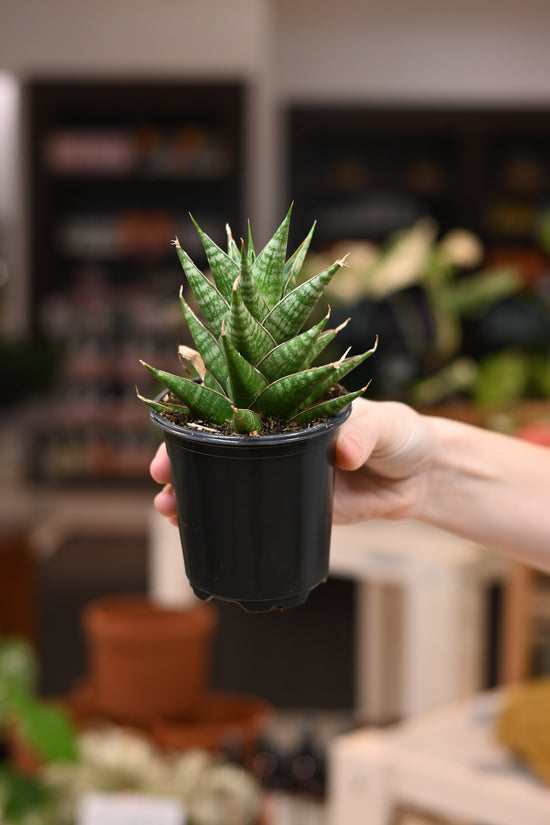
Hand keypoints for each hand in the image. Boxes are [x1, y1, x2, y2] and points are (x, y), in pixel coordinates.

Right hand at [150, 398, 435, 527]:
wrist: (424, 476)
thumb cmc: (403, 434)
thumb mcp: (385, 424)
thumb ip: (363, 432)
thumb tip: (342, 454)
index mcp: (291, 405)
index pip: (236, 405)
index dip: (200, 418)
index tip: (172, 434)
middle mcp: (280, 437)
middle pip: (222, 446)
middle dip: (186, 461)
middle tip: (161, 483)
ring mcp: (285, 472)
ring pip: (232, 480)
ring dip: (198, 494)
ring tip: (170, 511)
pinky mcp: (298, 504)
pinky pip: (258, 511)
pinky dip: (231, 520)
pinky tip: (206, 532)